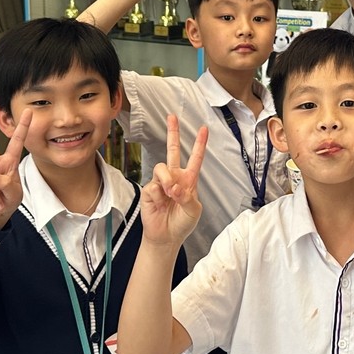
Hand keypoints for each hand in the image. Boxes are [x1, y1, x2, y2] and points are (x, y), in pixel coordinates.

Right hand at [140, 115, 207, 246]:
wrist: (167, 237)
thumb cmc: (182, 223)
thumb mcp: (193, 210)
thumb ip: (188, 196)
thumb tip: (176, 187)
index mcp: (189, 180)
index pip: (195, 158)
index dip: (199, 144)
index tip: (204, 129)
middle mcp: (174, 177)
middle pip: (172, 150)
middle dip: (173, 133)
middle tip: (172, 117)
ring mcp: (160, 183)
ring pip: (161, 168)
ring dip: (168, 180)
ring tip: (171, 193)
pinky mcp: (149, 191)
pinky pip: (153, 185)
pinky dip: (159, 194)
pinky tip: (161, 203)